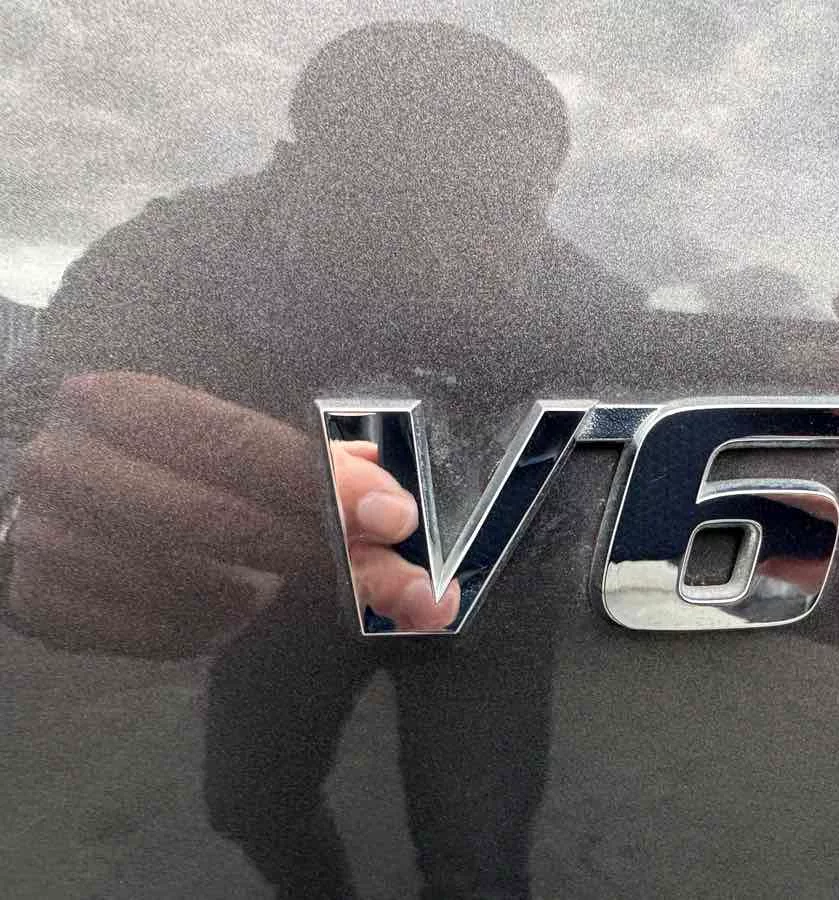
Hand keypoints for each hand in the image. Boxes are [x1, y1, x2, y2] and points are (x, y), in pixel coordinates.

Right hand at [5, 372, 454, 656]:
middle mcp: (66, 464)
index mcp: (117, 402)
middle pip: (219, 519)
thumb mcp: (214, 444)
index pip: (235, 444)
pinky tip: (224, 612)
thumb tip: (392, 507)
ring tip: (273, 589)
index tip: (396, 516)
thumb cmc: (160, 468)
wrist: (59, 513)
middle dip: (318, 553)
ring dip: (256, 598)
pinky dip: (208, 631)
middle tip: (394, 582)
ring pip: (189, 586)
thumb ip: (296, 465)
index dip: (322, 481)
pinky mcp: (38, 606)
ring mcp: (41, 538)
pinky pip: (156, 635)